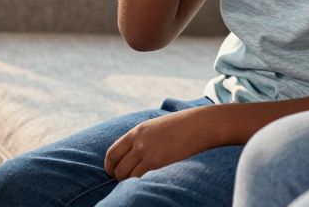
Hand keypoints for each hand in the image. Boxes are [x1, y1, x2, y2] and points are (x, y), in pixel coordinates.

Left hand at [104, 106, 220, 179]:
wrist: (198, 125)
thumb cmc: (180, 126)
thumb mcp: (155, 127)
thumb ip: (142, 138)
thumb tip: (134, 152)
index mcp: (136, 132)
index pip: (112, 153)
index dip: (109, 166)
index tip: (113, 172)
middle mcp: (138, 142)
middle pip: (117, 167)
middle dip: (117, 177)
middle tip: (124, 180)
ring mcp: (147, 152)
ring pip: (126, 175)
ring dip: (128, 182)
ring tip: (136, 182)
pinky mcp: (157, 162)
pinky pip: (139, 178)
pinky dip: (138, 183)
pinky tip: (145, 182)